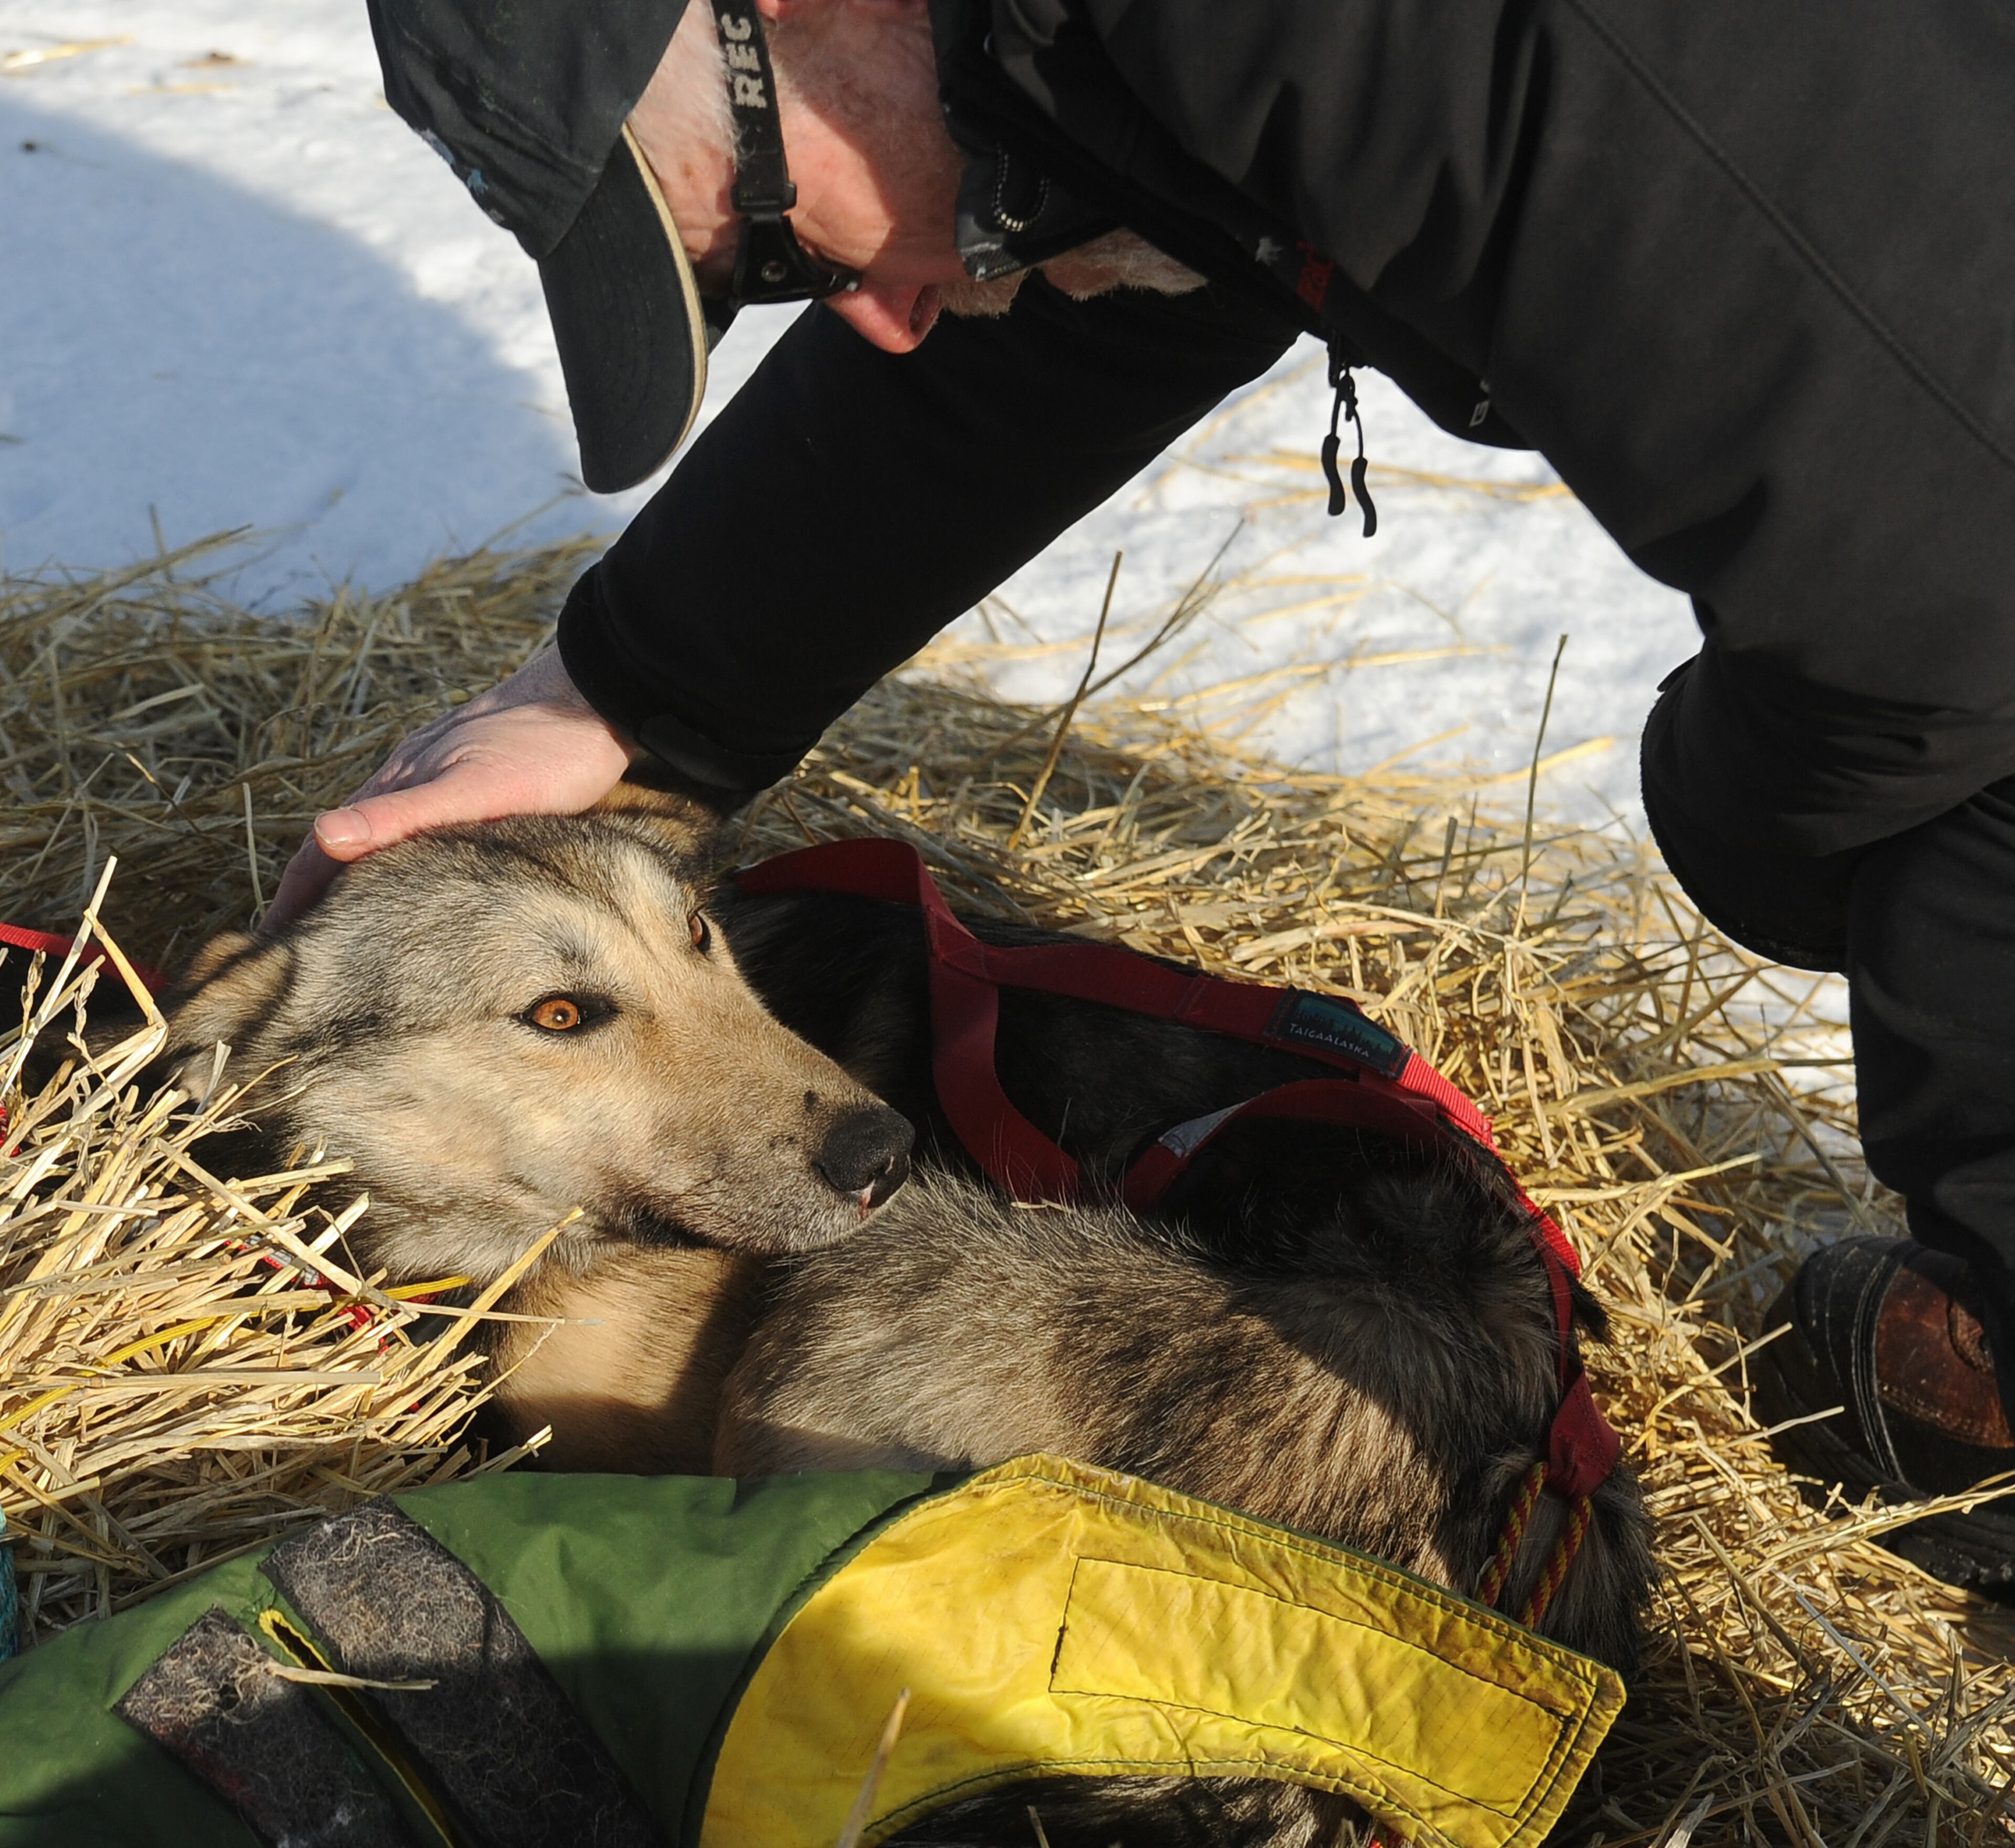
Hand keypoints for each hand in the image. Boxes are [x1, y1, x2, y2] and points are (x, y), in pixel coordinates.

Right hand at [262, 645, 633, 929]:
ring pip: (381, 843)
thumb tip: (325, 836)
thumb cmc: (545, 748)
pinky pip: (420, 836)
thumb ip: (401, 813)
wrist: (597, 697)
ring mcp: (439, 784)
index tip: (270, 950)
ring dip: (355, 886)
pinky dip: (401, 869)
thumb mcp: (474, 788)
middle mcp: (407, 784)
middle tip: (296, 957)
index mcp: (396, 787)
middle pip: (343, 850)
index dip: (293, 900)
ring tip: (342, 935)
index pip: (323, 852)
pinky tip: (416, 888)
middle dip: (314, 900)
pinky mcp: (474, 788)